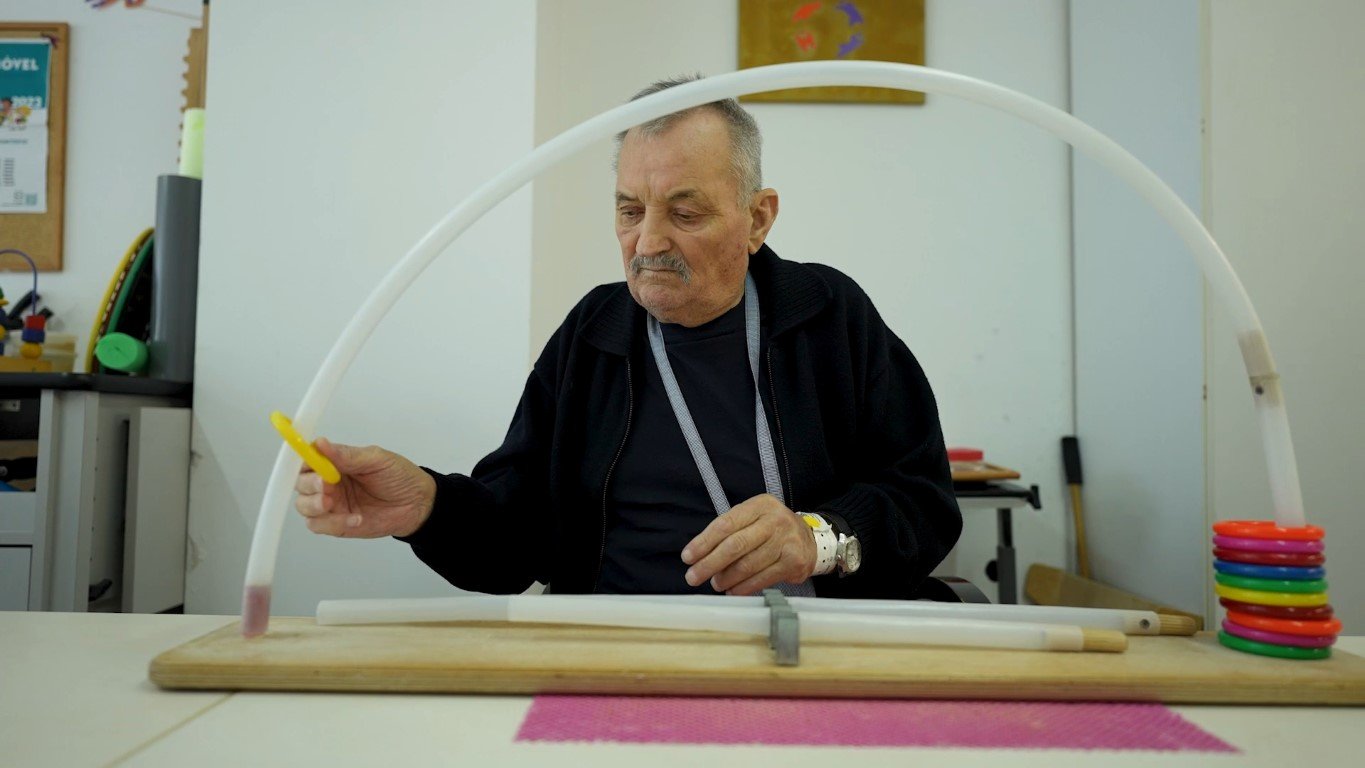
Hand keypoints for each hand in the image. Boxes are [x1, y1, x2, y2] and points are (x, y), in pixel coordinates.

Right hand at [293, 438, 436, 537]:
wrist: (418, 503)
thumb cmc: (399, 477)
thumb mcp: (376, 459)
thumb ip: (347, 455)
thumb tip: (320, 443)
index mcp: (334, 462)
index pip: (306, 459)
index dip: (301, 461)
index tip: (309, 462)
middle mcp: (328, 483)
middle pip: (300, 484)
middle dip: (309, 484)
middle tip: (326, 484)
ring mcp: (332, 505)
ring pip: (304, 506)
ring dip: (314, 505)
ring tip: (332, 502)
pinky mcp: (338, 524)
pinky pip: (321, 526)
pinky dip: (333, 523)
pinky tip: (355, 518)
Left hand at [680, 494, 815, 594]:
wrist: (809, 540)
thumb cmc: (771, 530)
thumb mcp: (753, 519)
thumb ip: (729, 532)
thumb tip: (700, 556)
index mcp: (759, 505)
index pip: (725, 524)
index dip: (704, 542)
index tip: (688, 557)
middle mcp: (775, 520)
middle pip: (735, 545)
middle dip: (710, 563)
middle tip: (693, 577)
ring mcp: (786, 541)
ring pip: (748, 565)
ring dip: (726, 578)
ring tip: (716, 584)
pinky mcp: (794, 562)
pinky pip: (762, 578)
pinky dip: (744, 588)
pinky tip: (733, 591)